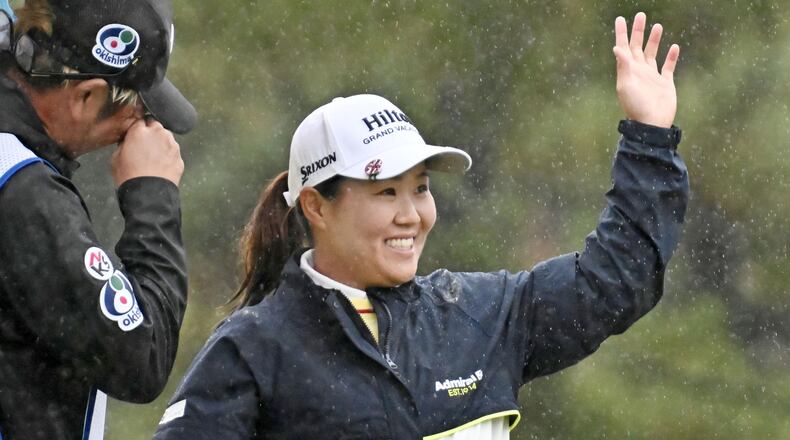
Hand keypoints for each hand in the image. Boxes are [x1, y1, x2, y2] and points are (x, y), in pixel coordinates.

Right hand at [112, 119, 183, 186]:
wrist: (148, 194)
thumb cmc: (129, 176)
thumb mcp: (116, 157)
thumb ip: (124, 143)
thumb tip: (128, 140)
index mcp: (140, 131)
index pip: (139, 120)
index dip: (137, 127)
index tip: (135, 133)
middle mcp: (159, 134)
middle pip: (155, 125)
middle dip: (151, 131)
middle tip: (145, 144)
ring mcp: (172, 145)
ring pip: (166, 136)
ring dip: (161, 142)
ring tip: (154, 156)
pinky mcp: (180, 156)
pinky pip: (173, 151)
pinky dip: (169, 154)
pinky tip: (162, 164)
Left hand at [613, 12, 679, 127]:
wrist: (651, 124)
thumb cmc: (636, 106)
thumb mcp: (626, 86)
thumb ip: (623, 66)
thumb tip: (617, 47)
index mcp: (628, 71)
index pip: (624, 47)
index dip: (622, 33)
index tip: (621, 19)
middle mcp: (639, 71)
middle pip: (638, 46)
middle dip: (638, 31)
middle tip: (641, 15)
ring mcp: (652, 77)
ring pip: (652, 54)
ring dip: (654, 40)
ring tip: (657, 25)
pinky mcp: (665, 84)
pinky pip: (668, 67)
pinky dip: (671, 57)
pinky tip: (674, 47)